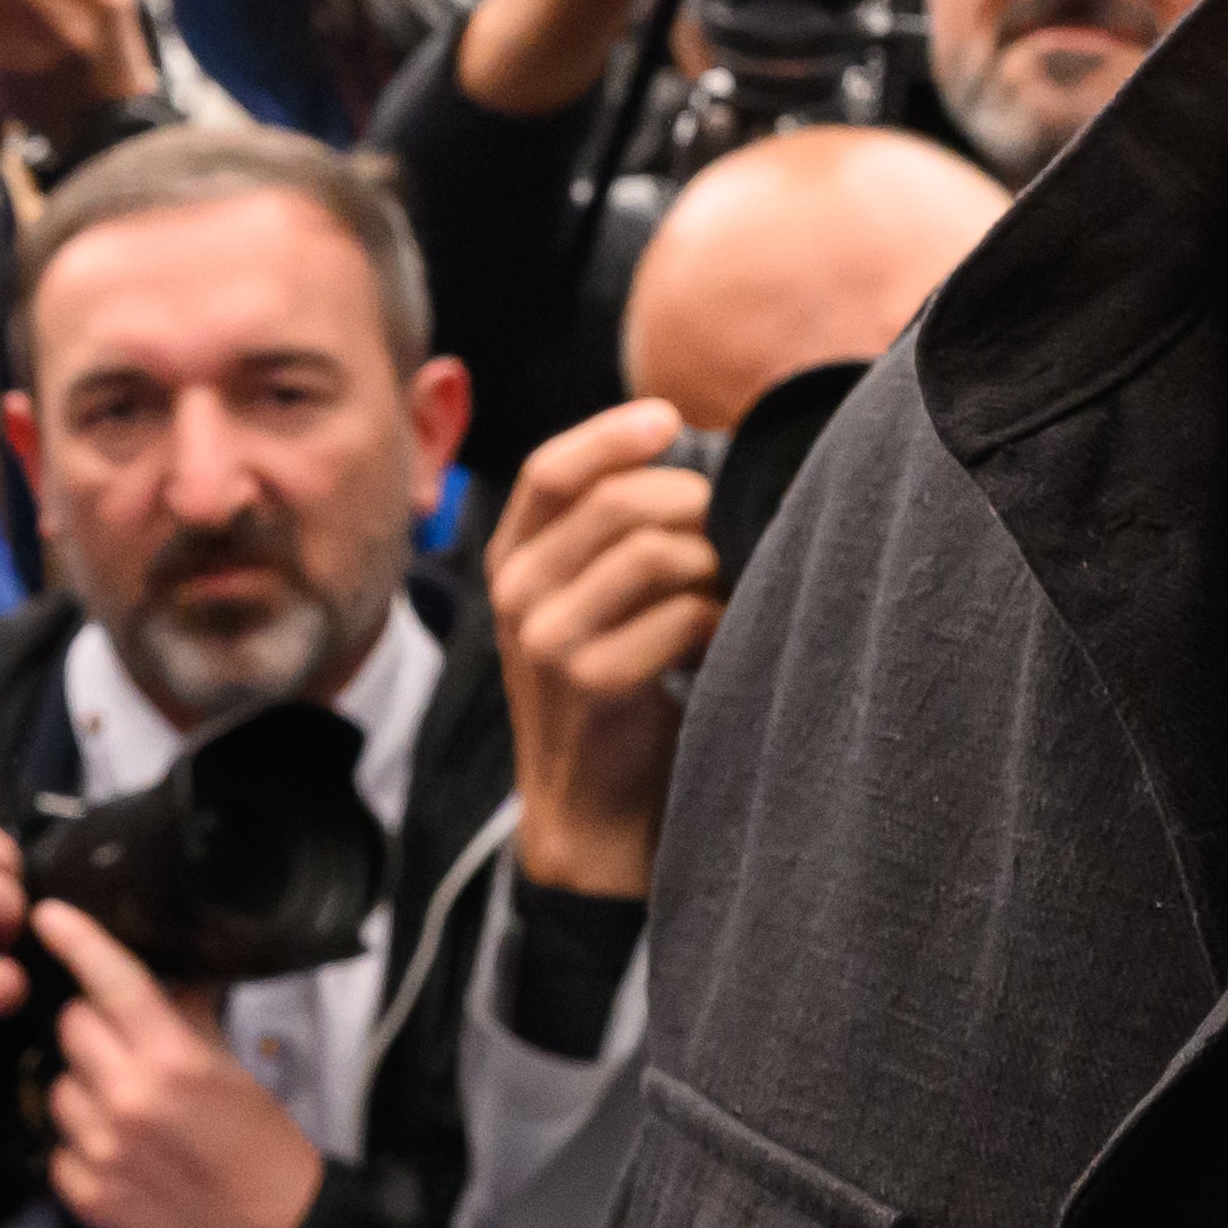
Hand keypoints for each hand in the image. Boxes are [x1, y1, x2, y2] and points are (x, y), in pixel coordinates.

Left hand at [30, 903, 327, 1227]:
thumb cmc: (262, 1147)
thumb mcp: (233, 1070)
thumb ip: (186, 1018)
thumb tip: (157, 975)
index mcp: (174, 1060)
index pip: (110, 982)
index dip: (76, 940)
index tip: (47, 913)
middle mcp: (129, 1100)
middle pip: (71, 1027)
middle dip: (93, 1030)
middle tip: (125, 1052)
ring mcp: (102, 1151)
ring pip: (58, 1087)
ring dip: (84, 1092)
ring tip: (126, 1116)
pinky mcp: (86, 1198)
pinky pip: (58, 1148)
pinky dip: (81, 1149)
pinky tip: (119, 1159)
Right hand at [482, 396, 722, 897]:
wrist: (591, 810)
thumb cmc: (609, 692)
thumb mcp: (582, 601)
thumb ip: (604, 534)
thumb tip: (683, 462)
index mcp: (511, 561)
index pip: (551, 470)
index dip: (611, 434)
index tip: (670, 417)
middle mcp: (517, 594)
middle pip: (618, 502)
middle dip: (689, 508)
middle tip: (715, 538)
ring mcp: (549, 640)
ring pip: (654, 553)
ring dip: (707, 569)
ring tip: (712, 600)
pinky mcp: (593, 683)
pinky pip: (681, 616)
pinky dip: (715, 624)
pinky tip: (713, 647)